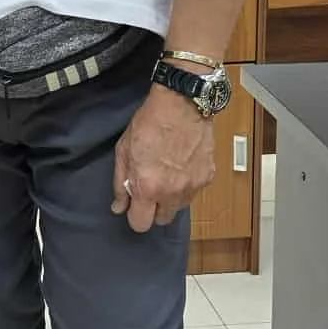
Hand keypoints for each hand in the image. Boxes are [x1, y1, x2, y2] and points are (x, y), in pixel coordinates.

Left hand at [112, 84, 216, 232]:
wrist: (182, 103)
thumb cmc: (148, 123)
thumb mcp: (123, 151)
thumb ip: (120, 184)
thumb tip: (119, 207)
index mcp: (148, 187)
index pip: (141, 225)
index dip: (135, 216)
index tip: (135, 205)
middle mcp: (172, 193)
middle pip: (162, 220)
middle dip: (154, 208)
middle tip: (151, 186)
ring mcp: (193, 186)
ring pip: (179, 207)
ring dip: (171, 198)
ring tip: (168, 173)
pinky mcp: (208, 177)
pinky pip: (194, 191)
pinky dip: (187, 184)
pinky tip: (182, 164)